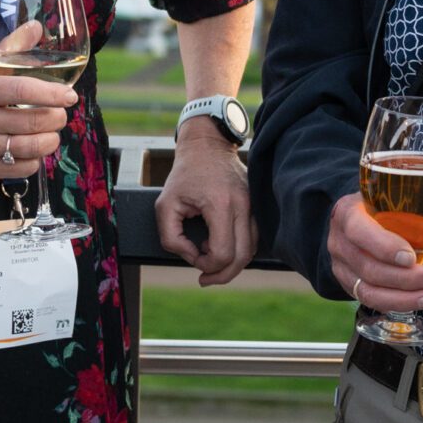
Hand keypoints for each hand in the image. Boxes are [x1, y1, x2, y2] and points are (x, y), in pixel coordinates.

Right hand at [0, 22, 76, 181]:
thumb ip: (8, 49)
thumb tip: (35, 26)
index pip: (21, 89)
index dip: (51, 93)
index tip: (69, 94)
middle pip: (33, 120)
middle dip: (56, 117)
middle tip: (60, 113)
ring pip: (32, 147)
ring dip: (51, 139)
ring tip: (51, 131)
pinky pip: (23, 168)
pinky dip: (35, 159)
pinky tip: (32, 149)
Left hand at [156, 121, 256, 284]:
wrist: (207, 146)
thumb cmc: (185, 174)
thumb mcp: (165, 204)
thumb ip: (171, 238)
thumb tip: (192, 257)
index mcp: (220, 204)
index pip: (223, 253)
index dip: (207, 266)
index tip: (194, 258)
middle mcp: (243, 205)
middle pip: (243, 257)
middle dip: (222, 274)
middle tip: (204, 277)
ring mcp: (254, 205)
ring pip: (252, 250)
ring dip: (232, 262)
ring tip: (210, 256)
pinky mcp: (257, 205)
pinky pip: (254, 237)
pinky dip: (240, 249)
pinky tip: (222, 244)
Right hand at [326, 191, 422, 309]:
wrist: (354, 221)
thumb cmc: (380, 211)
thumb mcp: (398, 208)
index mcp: (348, 213)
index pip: (360, 231)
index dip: (384, 246)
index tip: (411, 257)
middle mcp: (339, 241)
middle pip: (368, 266)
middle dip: (405, 278)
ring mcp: (340, 266)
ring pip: (368, 289)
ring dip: (403, 297)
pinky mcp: (347, 284)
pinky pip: (369, 300)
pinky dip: (395, 303)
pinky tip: (416, 301)